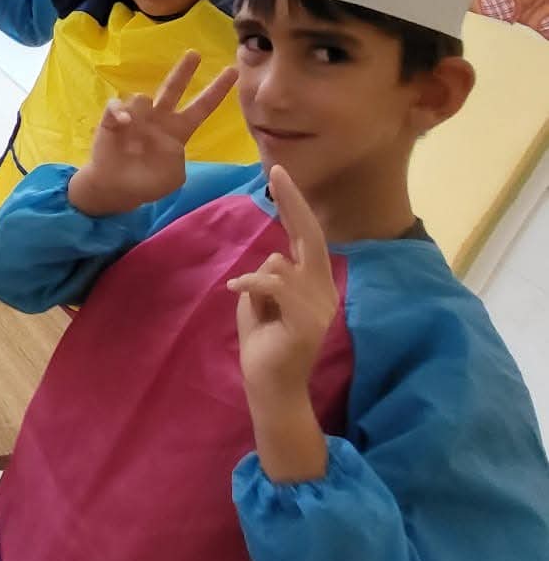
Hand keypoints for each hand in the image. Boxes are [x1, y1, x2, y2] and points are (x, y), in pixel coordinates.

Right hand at [69, 51, 238, 216]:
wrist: (115, 190)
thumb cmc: (146, 183)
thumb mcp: (174, 178)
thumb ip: (179, 161)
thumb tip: (169, 142)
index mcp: (177, 131)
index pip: (201, 107)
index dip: (217, 90)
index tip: (233, 71)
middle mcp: (159, 119)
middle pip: (173, 88)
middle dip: (184, 70)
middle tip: (195, 53)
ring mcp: (136, 118)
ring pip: (142, 97)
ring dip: (142, 108)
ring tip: (135, 127)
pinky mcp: (113, 119)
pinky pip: (117, 105)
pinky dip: (120, 113)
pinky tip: (124, 124)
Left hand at [227, 166, 338, 451]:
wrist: (270, 388)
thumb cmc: (264, 345)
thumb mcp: (262, 301)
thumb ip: (270, 275)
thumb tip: (274, 256)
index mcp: (316, 284)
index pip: (307, 237)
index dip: (295, 205)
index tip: (280, 174)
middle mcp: (324, 291)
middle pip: (310, 237)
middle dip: (293, 202)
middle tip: (276, 172)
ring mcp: (320, 307)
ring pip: (281, 264)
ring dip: (257, 280)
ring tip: (250, 304)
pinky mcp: (306, 322)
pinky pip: (275, 284)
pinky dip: (252, 283)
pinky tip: (237, 291)